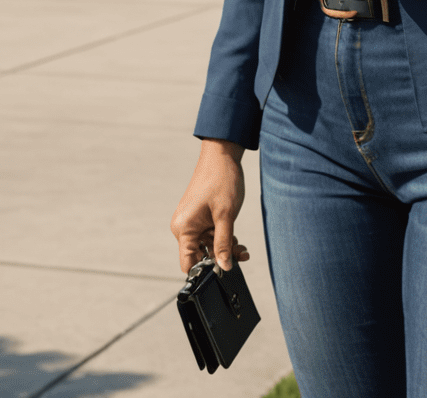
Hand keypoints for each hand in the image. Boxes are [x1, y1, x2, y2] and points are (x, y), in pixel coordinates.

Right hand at [170, 139, 250, 272]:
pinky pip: (209, 233)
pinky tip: (236, 239)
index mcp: (183, 228)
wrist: (223, 154)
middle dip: (220, 257)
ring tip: (243, 248)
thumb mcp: (226, 215)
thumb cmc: (221, 180)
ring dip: (224, 247)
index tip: (223, 273)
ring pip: (207, 245)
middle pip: (200, 254)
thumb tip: (224, 267)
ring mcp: (191, 221)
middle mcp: (183, 226)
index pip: (188, 263)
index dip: (204, 271)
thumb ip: (224, 243)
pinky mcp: (199, 216)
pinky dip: (222, 237)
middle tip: (241, 257)